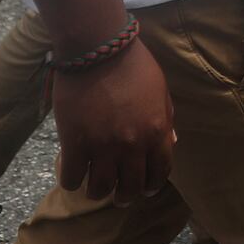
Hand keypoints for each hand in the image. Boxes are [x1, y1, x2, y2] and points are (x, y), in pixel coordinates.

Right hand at [50, 38, 176, 200]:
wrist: (98, 48)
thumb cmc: (132, 64)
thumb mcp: (160, 91)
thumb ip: (165, 119)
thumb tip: (171, 141)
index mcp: (157, 132)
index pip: (159, 173)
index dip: (152, 186)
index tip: (145, 189)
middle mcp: (132, 145)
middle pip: (130, 187)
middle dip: (125, 196)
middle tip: (119, 196)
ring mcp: (102, 146)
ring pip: (101, 189)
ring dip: (99, 193)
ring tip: (95, 190)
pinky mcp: (74, 142)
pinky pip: (72, 177)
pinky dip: (72, 182)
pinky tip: (73, 176)